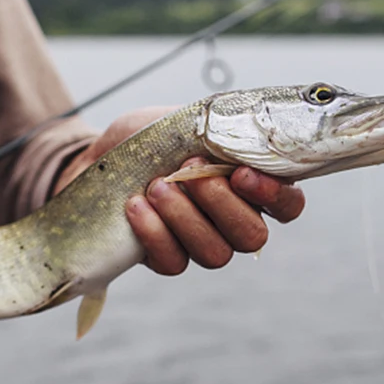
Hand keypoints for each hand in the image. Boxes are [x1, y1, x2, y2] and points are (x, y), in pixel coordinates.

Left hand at [54, 106, 304, 274]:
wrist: (96, 156)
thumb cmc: (147, 138)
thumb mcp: (182, 121)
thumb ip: (217, 128)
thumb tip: (241, 127)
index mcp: (246, 187)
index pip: (287, 206)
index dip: (275, 197)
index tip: (241, 173)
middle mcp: (230, 222)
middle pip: (252, 236)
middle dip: (220, 202)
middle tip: (188, 171)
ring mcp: (198, 244)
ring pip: (215, 254)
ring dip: (184, 217)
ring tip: (156, 186)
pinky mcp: (165, 258)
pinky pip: (173, 262)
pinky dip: (154, 232)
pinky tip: (135, 206)